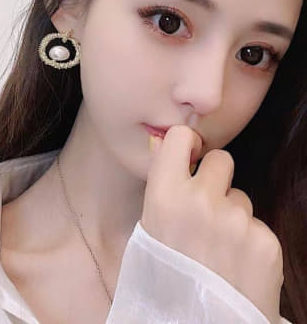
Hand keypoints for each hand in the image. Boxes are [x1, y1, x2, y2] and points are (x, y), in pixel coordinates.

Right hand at [141, 125, 283, 323]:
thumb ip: (162, 186)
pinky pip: (257, 224)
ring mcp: (237, 221)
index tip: (188, 154)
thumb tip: (164, 145)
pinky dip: (249, 240)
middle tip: (207, 206)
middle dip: (216, 178)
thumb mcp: (149, 227)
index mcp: (165, 196)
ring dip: (232, 213)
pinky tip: (236, 263)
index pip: (180, 137)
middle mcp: (202, 201)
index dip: (186, 143)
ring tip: (219, 247)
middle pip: (221, 159)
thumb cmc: (163, 276)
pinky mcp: (265, 241)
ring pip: (241, 196)